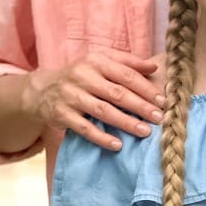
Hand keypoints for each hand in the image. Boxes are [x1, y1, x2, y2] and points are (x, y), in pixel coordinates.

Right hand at [22, 52, 163, 149]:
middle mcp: (82, 76)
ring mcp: (71, 96)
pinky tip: (118, 145)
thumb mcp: (100, 62)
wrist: (43, 90)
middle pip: (117, 93)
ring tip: (145, 132)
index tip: (162, 101)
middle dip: (141, 106)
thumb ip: (127, 62)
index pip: (126, 74)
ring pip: (103, 111)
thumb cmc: (81, 75)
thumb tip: (154, 65)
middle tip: (159, 118)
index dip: (146, 88)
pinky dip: (101, 137)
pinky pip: (84, 128)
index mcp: (96, 61)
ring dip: (126, 122)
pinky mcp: (62, 114)